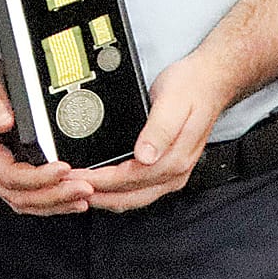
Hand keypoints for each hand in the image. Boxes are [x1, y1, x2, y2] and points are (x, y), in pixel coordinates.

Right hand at [0, 37, 93, 214]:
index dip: (39, 178)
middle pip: (18, 195)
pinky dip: (46, 197)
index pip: (9, 174)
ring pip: (21, 199)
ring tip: (82, 198)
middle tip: (83, 190)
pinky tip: (66, 195)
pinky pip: (23, 191)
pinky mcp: (1, 161)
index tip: (63, 169)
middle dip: (54, 196)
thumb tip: (6, 123)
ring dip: (53, 202)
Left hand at [83, 52, 229, 212]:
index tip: (79, 178)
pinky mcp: (167, 168)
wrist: (209, 81)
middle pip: (130, 196)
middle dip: (97, 195)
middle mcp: (175, 172)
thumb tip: (145, 156)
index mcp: (175, 159)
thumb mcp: (174, 102)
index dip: (102, 182)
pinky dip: (116, 191)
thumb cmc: (191, 88)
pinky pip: (138, 189)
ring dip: (105, 196)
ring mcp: (172, 173)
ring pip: (133, 197)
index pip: (131, 180)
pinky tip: (101, 185)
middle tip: (68, 187)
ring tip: (78, 188)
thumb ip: (160, 130)